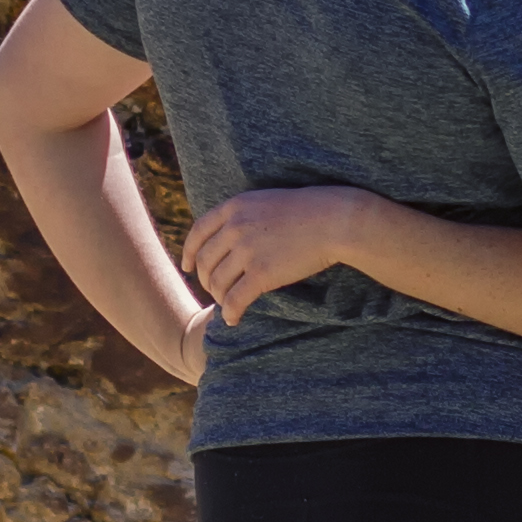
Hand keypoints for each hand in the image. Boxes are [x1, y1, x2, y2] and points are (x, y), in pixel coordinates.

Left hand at [179, 185, 370, 323]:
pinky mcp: (261, 274)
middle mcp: (235, 227)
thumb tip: (226, 239)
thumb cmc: (306, 211)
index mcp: (234, 207)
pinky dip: (230, 313)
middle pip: (204, 261)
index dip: (188, 253)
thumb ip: (242, 216)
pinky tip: (234, 319)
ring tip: (228, 303)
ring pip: (217, 283)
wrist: (333, 220)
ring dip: (219, 297)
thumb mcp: (265, 202)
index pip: (198, 232)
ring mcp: (247, 251)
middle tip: (215, 290)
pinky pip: (235, 300)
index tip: (187, 266)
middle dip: (206, 279)